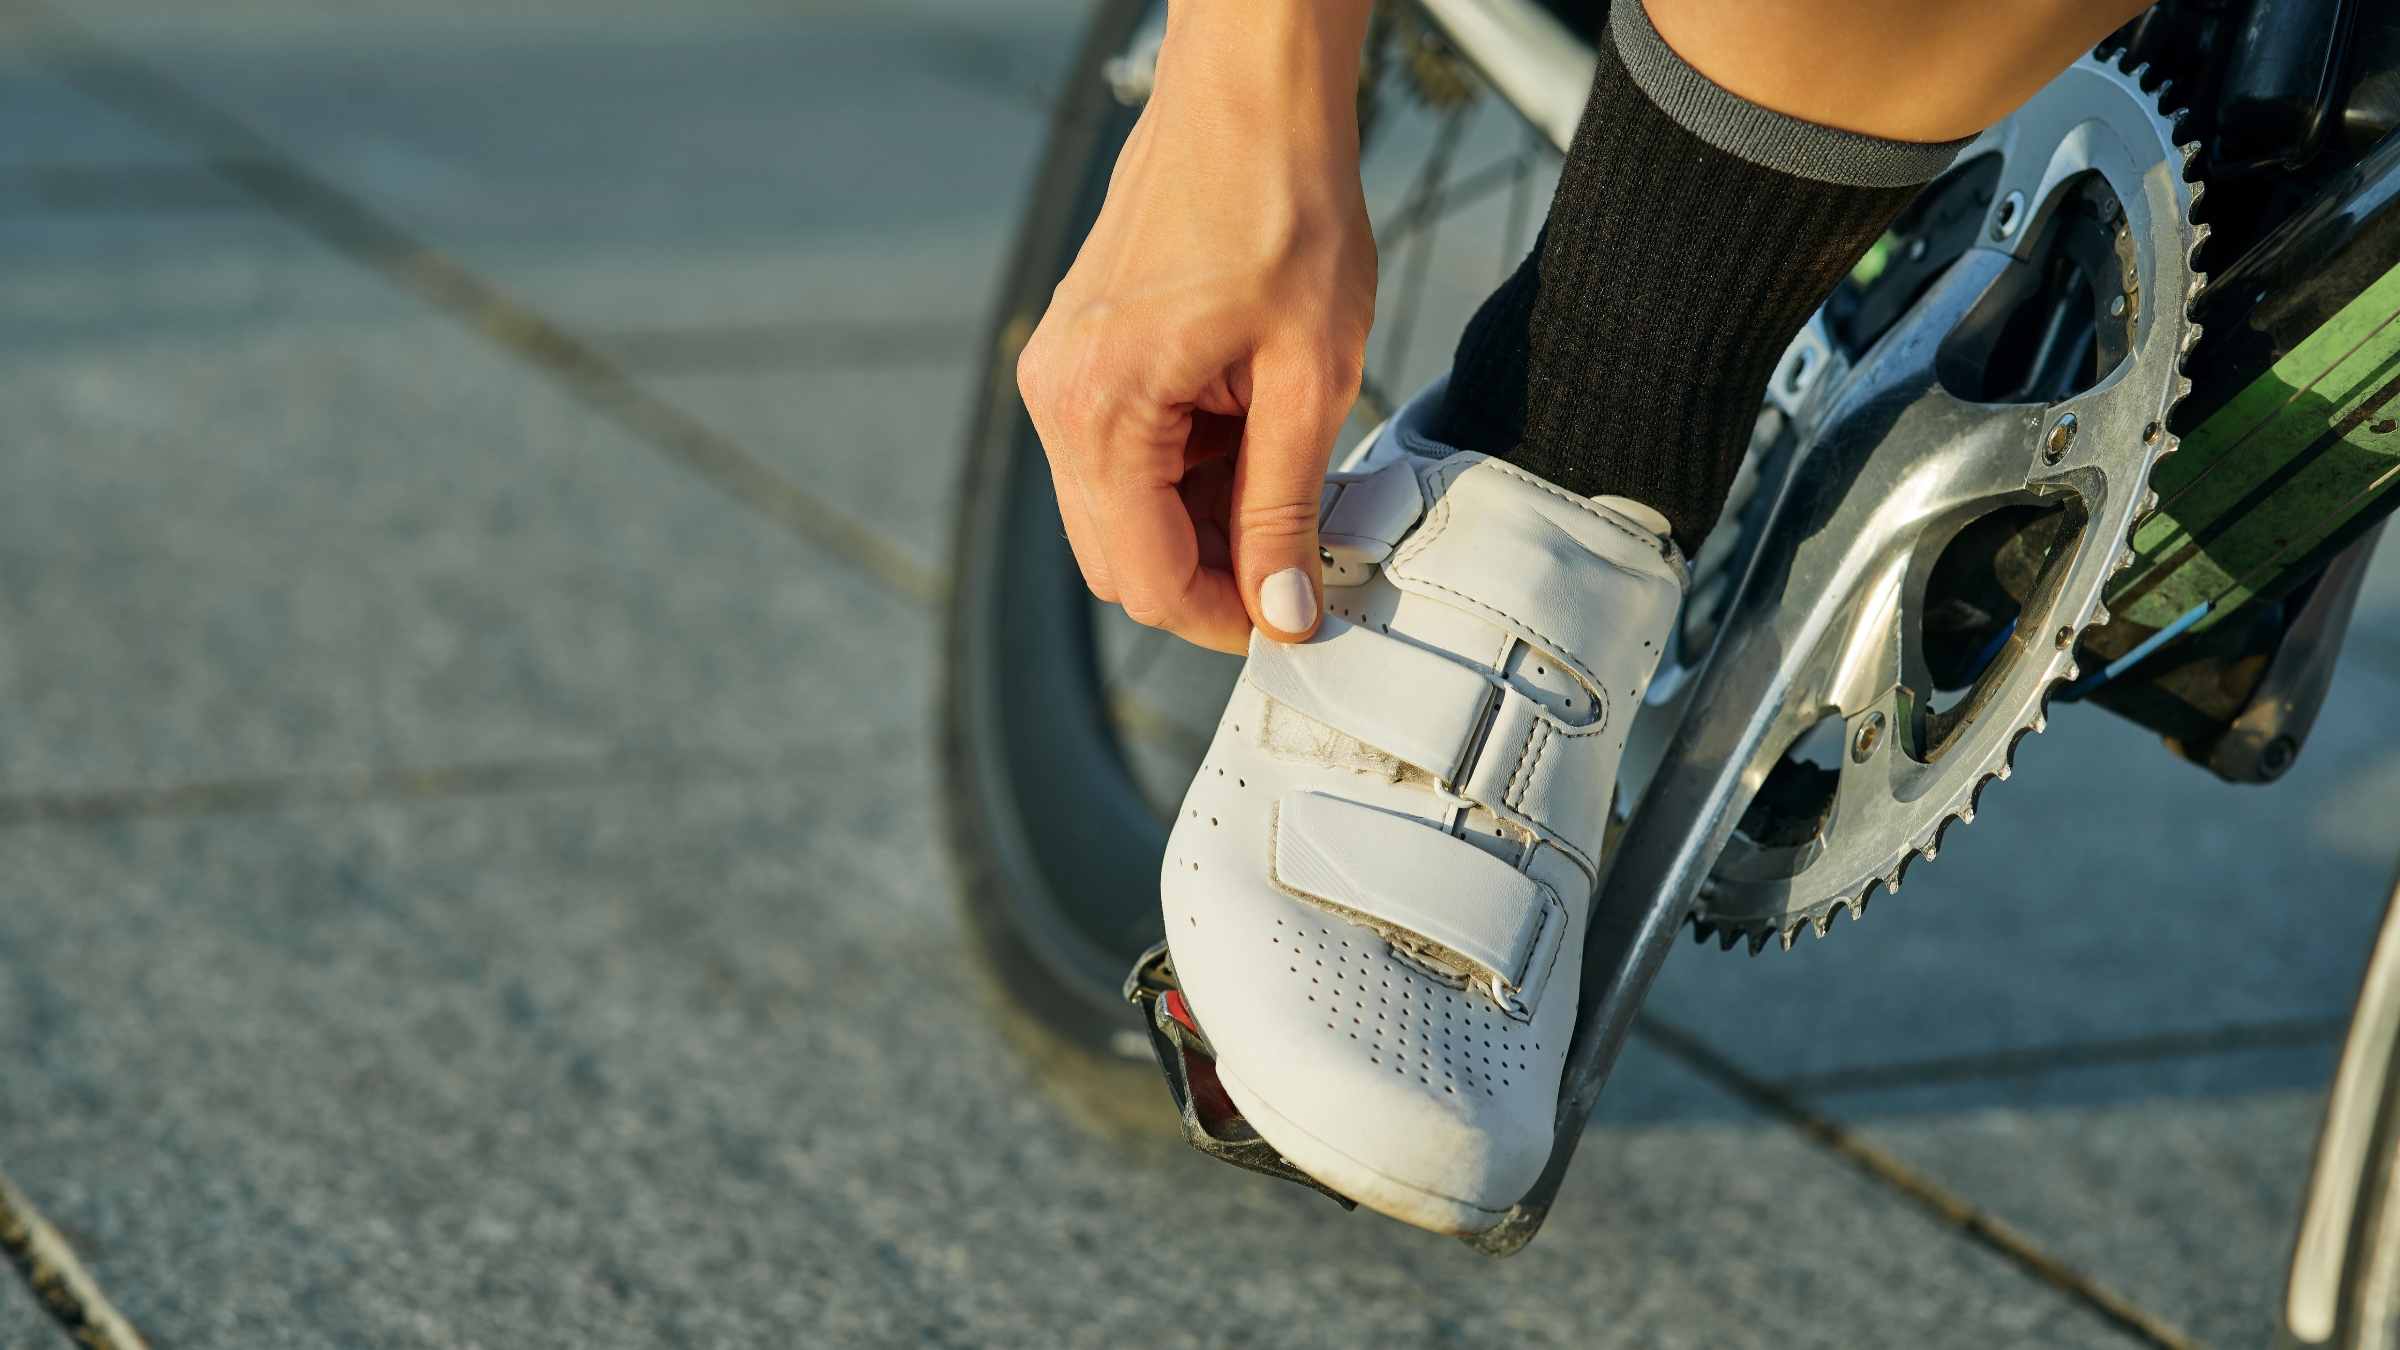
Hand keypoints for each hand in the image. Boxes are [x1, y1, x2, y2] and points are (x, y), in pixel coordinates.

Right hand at [1017, 0, 1376, 653]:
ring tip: (1286, 482)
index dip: (1224, 619)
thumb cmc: (1281, 203)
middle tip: (1299, 561)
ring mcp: (1058, 377)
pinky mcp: (1078, 360)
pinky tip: (1250, 438)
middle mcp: (1056, 398)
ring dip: (1200, 525)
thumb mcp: (1311, 374)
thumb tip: (1283, 606)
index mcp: (1100, 406)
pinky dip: (1184, 475)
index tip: (1292, 618)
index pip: (1146, 578)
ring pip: (1119, 515)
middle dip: (1211, 577)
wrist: (1249, 99)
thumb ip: (1287, 505)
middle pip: (1118, 560)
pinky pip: (1119, 460)